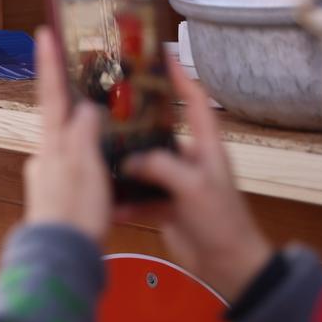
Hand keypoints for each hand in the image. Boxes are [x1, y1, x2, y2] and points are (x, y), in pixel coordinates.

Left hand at [23, 28, 110, 241]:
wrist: (60, 257)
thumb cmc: (75, 211)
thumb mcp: (85, 164)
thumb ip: (84, 131)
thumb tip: (86, 106)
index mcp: (54, 143)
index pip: (52, 94)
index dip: (50, 63)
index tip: (44, 32)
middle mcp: (46, 156)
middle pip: (59, 117)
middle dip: (72, 98)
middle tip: (86, 77)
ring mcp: (48, 177)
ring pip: (69, 144)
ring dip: (85, 133)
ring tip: (108, 127)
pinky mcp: (57, 197)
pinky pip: (76, 169)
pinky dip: (89, 162)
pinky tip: (104, 169)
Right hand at [120, 59, 274, 301]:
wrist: (228, 266)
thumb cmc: (221, 220)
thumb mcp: (194, 187)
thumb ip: (161, 166)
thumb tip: (130, 160)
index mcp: (205, 146)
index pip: (195, 101)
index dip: (179, 77)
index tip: (159, 55)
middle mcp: (189, 159)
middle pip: (158, 130)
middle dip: (133, 118)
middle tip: (103, 103)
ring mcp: (174, 182)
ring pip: (142, 164)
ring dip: (121, 163)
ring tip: (92, 150)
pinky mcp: (163, 205)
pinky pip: (137, 195)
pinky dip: (122, 198)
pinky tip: (102, 200)